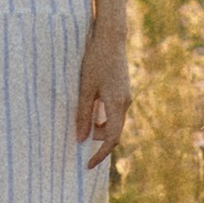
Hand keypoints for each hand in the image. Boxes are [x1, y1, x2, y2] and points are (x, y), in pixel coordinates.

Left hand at [75, 23, 132, 169]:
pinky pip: (114, 111)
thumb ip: (84, 114)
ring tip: (81, 121)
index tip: (87, 164)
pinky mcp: (122, 89)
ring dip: (99, 127)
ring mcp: (125, 96)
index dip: (100, 154)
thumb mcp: (86, 88)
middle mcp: (125, 103)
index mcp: (117, 105)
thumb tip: (80, 139)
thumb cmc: (96, 61)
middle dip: (97, 140)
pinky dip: (102, 116)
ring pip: (114, 121)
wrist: (111, 38)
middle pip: (113, 132)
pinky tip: (90, 108)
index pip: (112, 139)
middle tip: (78, 140)